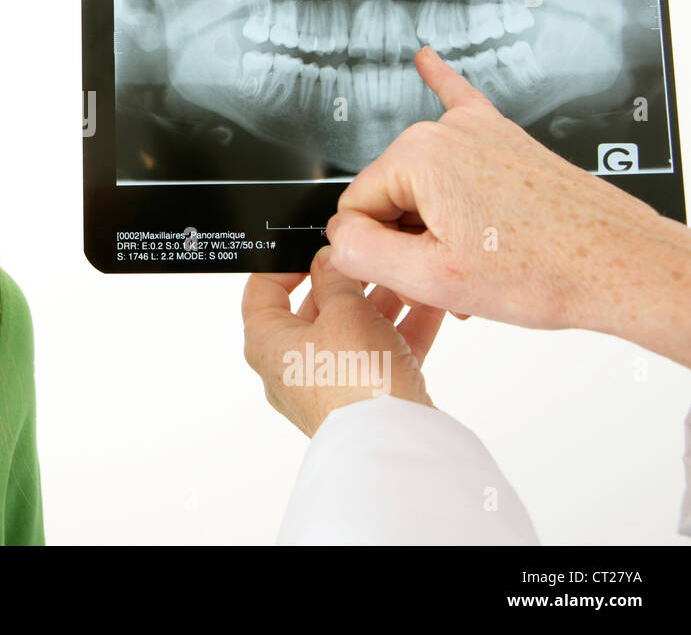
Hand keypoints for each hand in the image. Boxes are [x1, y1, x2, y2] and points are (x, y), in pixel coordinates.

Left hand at [241, 246, 445, 436]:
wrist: (394, 445)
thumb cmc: (355, 383)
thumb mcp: (343, 311)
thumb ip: (335, 276)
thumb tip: (327, 260)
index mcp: (267, 345)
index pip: (260, 291)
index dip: (285, 263)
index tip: (314, 246)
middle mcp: (291, 368)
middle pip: (314, 309)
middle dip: (347, 280)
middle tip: (370, 256)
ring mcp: (328, 386)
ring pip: (353, 330)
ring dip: (381, 301)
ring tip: (405, 276)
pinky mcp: (364, 400)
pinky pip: (381, 355)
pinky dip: (402, 330)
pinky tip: (429, 306)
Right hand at [326, 45, 689, 346]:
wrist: (617, 263)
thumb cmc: (543, 271)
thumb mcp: (432, 280)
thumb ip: (362, 255)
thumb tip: (338, 237)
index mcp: (417, 158)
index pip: (353, 210)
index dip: (375, 252)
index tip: (410, 274)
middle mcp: (444, 133)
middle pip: (387, 196)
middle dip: (407, 242)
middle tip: (449, 278)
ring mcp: (477, 132)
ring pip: (420, 184)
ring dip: (433, 226)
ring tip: (473, 261)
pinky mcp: (503, 139)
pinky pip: (460, 102)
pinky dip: (441, 83)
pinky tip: (426, 59)